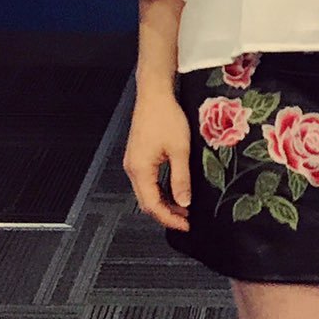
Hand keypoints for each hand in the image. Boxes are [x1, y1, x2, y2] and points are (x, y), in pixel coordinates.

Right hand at [123, 86, 191, 231]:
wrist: (154, 94)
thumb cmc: (166, 116)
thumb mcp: (180, 150)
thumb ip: (181, 179)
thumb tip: (184, 202)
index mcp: (140, 169)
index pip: (152, 205)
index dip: (169, 219)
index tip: (185, 225)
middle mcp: (132, 168)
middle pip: (146, 202)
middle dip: (166, 214)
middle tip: (186, 220)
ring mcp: (133, 162)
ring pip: (146, 193)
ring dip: (164, 203)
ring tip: (184, 208)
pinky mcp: (138, 156)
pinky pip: (146, 181)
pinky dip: (160, 191)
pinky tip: (174, 191)